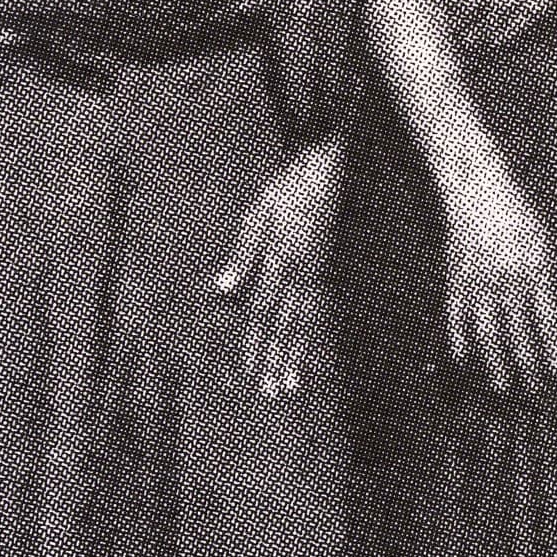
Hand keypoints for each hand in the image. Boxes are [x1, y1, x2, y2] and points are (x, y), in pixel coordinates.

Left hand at [212, 142, 341, 397]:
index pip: (262, 312)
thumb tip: (222, 290)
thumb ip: (242, 253)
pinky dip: (316, 333)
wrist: (335, 164)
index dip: (255, 344)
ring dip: (298, 355)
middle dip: (277, 360)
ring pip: (307, 322)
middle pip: (286, 325)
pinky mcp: (333, 266)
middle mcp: (302, 273)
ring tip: (291, 384)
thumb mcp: (258, 212)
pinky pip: (323, 307)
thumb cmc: (291, 184)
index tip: (251, 372)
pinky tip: (311, 349)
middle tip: (272, 393)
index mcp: (280, 260)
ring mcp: (321, 271)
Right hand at [440, 167, 556, 396]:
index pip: (546, 320)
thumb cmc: (518, 218)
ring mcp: (477, 282)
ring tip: (500, 388)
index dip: (552, 349)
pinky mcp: (454, 280)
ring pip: (486, 333)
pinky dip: (458, 340)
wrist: (477, 192)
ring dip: (493, 364)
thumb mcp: (543, 245)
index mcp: (533, 271)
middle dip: (525, 366)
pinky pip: (456, 317)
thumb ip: (547, 282)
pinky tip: (462, 361)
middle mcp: (505, 281)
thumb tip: (549, 319)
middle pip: (516, 333)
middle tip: (531, 392)